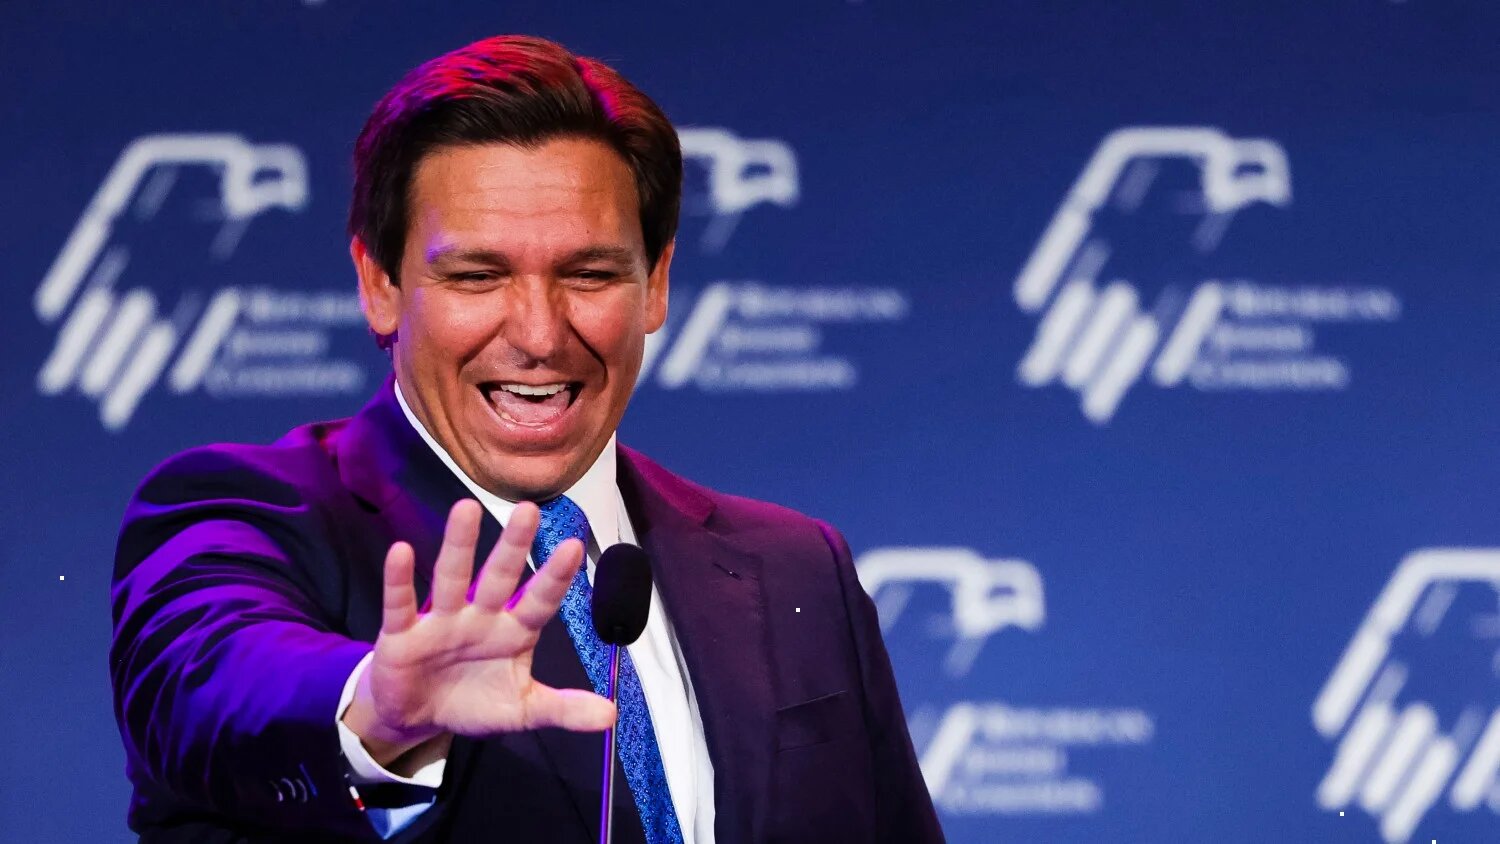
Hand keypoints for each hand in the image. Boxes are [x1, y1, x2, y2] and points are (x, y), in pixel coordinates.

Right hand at [342, 499, 615, 766]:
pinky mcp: (403, 634)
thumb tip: (611, 717)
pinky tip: (401, 551)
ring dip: (459, 545)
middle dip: (513, 546)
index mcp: (513, 632)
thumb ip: (563, 708)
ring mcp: (442, 621)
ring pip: (451, 577)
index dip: (555, 577)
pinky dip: (399, 579)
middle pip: (499, 577)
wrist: (418, 718)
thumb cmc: (474, 701)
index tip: (574, 547)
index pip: (539, 601)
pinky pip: (401, 604)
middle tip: (529, 510)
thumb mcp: (522, 710)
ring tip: (466, 508)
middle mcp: (480, 617)